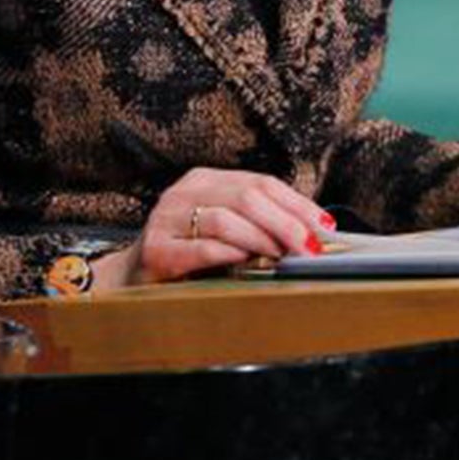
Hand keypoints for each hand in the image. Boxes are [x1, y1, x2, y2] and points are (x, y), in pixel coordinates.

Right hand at [95, 168, 336, 285]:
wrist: (134, 280)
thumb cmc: (188, 256)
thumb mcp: (224, 230)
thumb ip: (259, 224)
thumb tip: (312, 232)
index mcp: (205, 179)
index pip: (261, 183)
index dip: (297, 204)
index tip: (324, 227)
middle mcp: (184, 192)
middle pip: (247, 196)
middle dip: (286, 222)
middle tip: (309, 246)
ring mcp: (166, 219)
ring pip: (225, 219)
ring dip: (261, 239)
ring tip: (281, 256)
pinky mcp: (156, 250)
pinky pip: (201, 248)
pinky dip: (229, 255)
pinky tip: (246, 262)